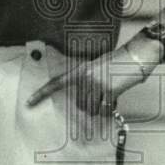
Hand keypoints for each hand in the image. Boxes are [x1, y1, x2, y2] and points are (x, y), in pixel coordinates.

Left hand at [26, 36, 159, 114]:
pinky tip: (115, 98)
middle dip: (90, 104)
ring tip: (109, 94)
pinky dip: (109, 108)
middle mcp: (86, 77)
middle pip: (79, 103)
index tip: (29, 103)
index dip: (41, 94)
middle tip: (102, 94)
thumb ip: (88, 81)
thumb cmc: (119, 62)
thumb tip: (86, 102)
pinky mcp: (109, 91)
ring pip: (91, 109)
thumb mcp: (99, 67)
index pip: (56, 83)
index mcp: (81, 70)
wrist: (136, 54)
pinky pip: (103, 109)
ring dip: (99, 107)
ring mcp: (97, 84)